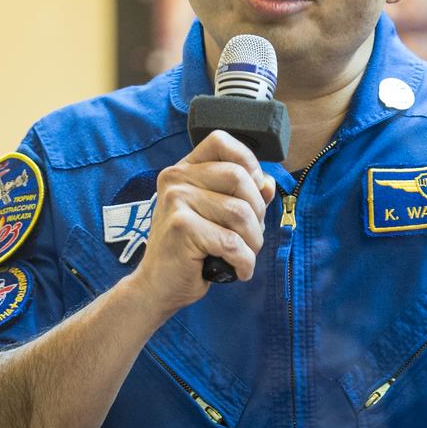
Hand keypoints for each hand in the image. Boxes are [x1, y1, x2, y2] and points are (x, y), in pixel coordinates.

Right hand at [127, 130, 274, 318]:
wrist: (158, 285)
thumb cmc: (191, 250)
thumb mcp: (217, 216)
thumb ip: (242, 195)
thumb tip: (268, 183)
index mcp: (184, 169)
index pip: (221, 142)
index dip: (248, 163)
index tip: (253, 193)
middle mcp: (176, 179)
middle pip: (239, 178)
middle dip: (257, 212)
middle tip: (250, 236)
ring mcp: (176, 200)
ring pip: (240, 213)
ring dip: (254, 241)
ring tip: (243, 255)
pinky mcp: (181, 227)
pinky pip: (232, 242)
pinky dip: (244, 262)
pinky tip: (239, 271)